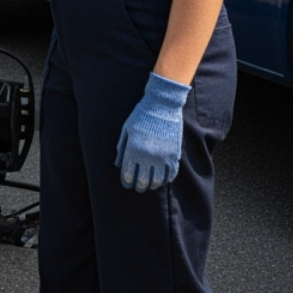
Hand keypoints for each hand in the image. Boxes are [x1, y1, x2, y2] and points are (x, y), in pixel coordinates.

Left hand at [114, 72, 189, 191]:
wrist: (162, 105)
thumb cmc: (141, 115)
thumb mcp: (126, 129)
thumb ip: (122, 147)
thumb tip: (117, 164)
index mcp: (134, 149)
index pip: (128, 175)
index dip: (127, 182)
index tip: (127, 184)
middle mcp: (148, 155)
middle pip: (142, 181)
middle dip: (139, 186)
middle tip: (138, 187)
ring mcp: (163, 156)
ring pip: (157, 181)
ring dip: (152, 185)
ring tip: (150, 185)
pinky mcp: (174, 154)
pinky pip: (171, 173)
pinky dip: (166, 179)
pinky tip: (162, 179)